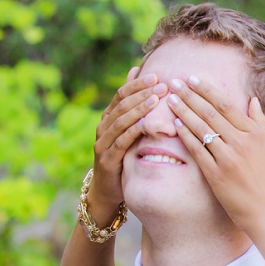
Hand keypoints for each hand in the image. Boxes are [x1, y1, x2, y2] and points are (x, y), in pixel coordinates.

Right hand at [90, 67, 167, 210]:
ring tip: (156, 100)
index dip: (137, 84)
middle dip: (142, 93)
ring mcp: (103, 143)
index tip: (156, 76)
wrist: (107, 189)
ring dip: (139, 109)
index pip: (121, 94)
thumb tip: (136, 76)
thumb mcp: (128, 132)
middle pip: (122, 104)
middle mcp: (103, 127)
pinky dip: (133, 131)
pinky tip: (145, 124)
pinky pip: (121, 142)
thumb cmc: (122, 157)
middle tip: (161, 85)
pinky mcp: (107, 159)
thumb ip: (133, 110)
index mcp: (108, 118)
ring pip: (121, 121)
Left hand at [163, 74, 264, 231]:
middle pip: (210, 113)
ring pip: (201, 129)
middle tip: (173, 82)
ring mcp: (228, 158)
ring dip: (184, 111)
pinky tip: (175, 125)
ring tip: (170, 99)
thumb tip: (253, 100)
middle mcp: (241, 143)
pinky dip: (186, 136)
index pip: (226, 105)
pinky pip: (198, 150)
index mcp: (254, 134)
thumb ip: (261, 123)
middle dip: (190, 95)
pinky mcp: (216, 174)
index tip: (192, 79)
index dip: (207, 90)